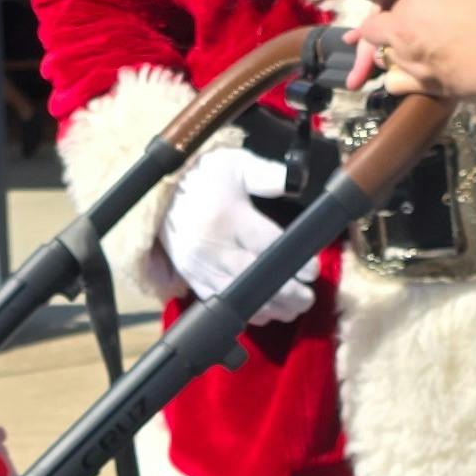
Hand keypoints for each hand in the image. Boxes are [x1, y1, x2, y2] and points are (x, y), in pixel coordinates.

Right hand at [161, 145, 317, 326]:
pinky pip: (220, 302)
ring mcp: (199, 266)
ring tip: (293, 308)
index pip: (267, 245)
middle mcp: (212, 246)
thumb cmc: (205, 177)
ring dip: (269, 307)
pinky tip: (267, 311)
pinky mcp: (191, 278)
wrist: (161, 194)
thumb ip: (268, 174)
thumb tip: (297, 180)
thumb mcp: (236, 164)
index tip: (313, 271)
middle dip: (286, 292)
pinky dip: (245, 311)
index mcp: (227, 216)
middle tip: (308, 297)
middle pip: (254, 277)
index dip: (294, 262)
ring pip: (238, 297)